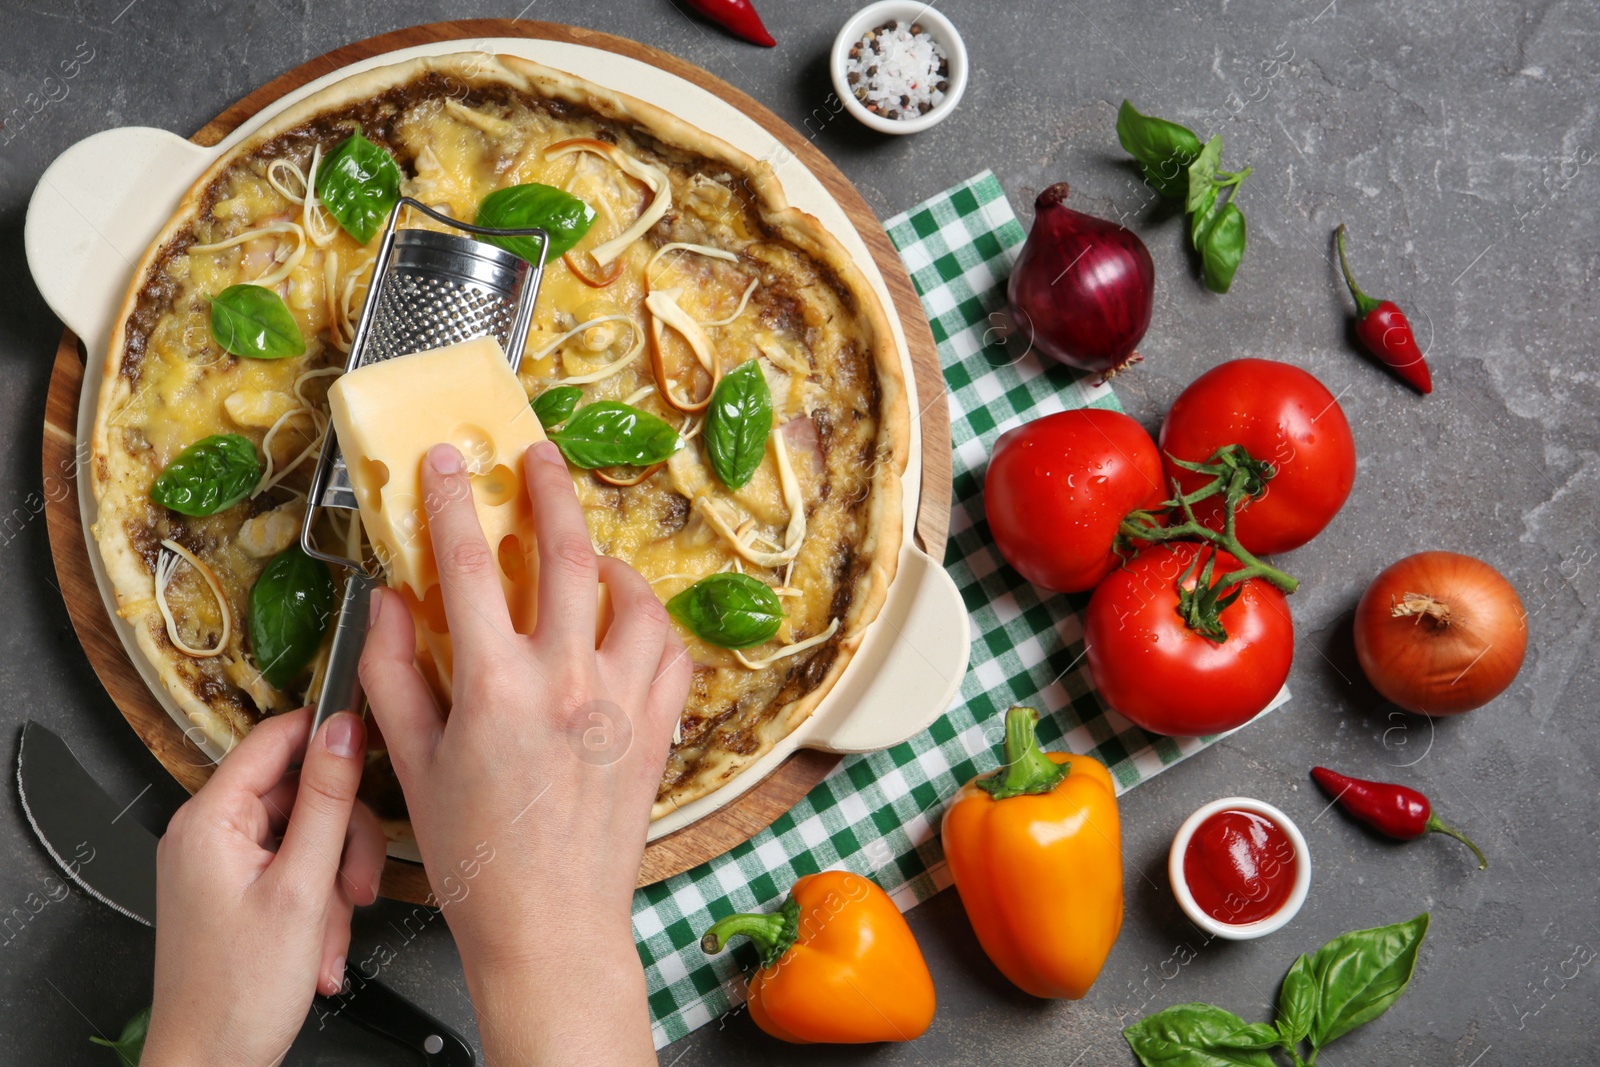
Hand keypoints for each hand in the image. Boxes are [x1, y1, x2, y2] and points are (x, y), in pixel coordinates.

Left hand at [143, 708, 385, 1065]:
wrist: (209, 1064)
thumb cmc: (237, 995)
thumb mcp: (302, 888)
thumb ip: (327, 801)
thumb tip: (343, 731)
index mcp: (211, 820)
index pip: (275, 738)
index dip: (328, 736)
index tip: (372, 742)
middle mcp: (208, 834)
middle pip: (301, 796)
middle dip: (341, 841)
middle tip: (357, 885)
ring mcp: (220, 864)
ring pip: (306, 838)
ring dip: (333, 883)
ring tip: (333, 931)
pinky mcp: (234, 891)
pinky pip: (293, 871)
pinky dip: (316, 904)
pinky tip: (319, 944)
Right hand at [360, 439, 690, 1065]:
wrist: (548, 925)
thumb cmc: (473, 855)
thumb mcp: (411, 763)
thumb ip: (393, 673)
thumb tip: (388, 600)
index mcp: (495, 688)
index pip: (466, 567)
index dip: (452, 502)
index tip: (447, 461)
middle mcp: (567, 683)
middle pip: (567, 555)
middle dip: (550, 491)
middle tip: (537, 457)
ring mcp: (622, 704)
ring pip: (635, 598)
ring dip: (611, 563)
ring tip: (589, 555)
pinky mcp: (656, 730)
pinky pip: (671, 653)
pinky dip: (652, 627)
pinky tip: (628, 626)